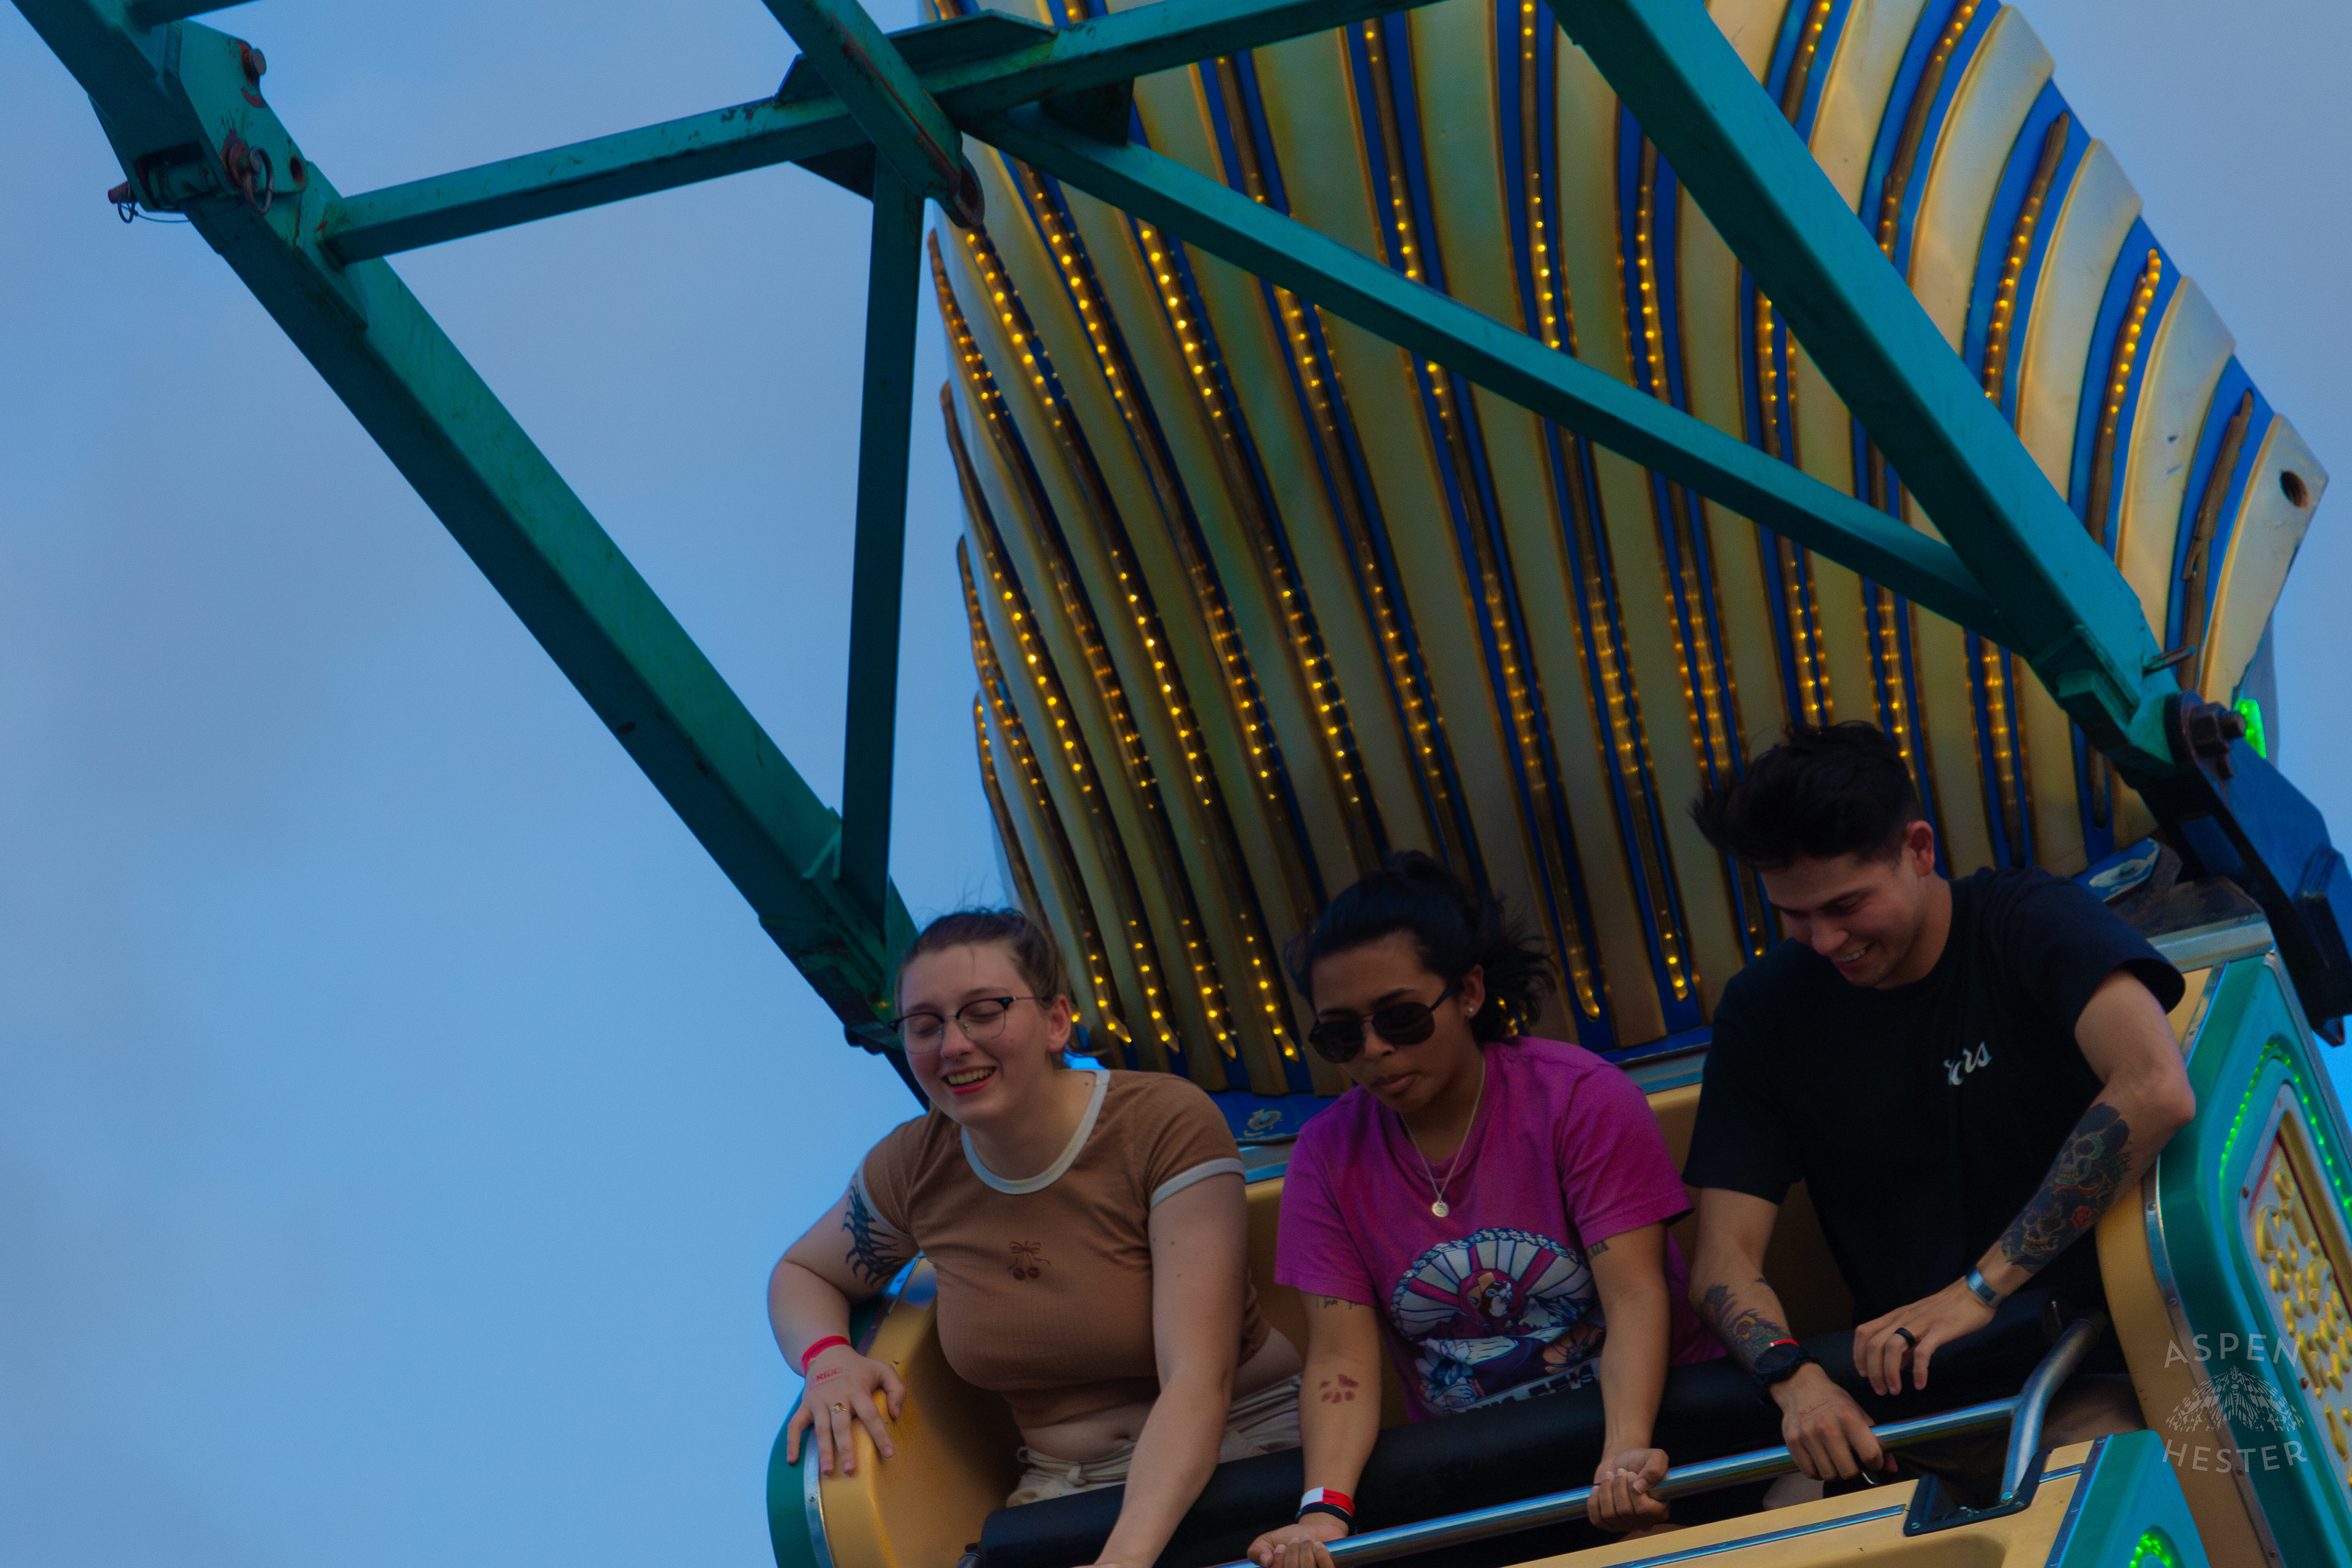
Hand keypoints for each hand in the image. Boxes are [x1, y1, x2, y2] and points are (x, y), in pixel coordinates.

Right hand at [784, 1343, 905, 1475]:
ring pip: (821, 1429)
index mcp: (857, 1389)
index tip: (889, 1453)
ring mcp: (818, 1401)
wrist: (828, 1354)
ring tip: (828, 1472)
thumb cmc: (860, 1369)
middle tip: (851, 1470)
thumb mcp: (883, 1370)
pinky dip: (791, 1442)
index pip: (871, 1414)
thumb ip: (896, 1390)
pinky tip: (792, 1460)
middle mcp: (837, 1396)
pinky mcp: (805, 1405)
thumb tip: (895, 1415)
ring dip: (824, 1451)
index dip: (880, 1434)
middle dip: (846, 1448)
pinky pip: (795, 1424)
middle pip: (841, 1425)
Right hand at [1246, 1513, 1348, 1567]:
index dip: (1278, 1561)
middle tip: (1295, 1540)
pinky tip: (1318, 1544)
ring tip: (1306, 1539)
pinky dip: (1321, 1555)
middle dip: (1292, 1552)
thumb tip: (1267, 1561)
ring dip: (1305, 1551)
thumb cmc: (1289, 1538)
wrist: (1316, 1529)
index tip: (1281, 1546)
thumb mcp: (1268, 1541)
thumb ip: (1258, 1550)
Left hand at [1587, 1447, 1668, 1532]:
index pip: (1643, 1509)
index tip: (1630, 1473)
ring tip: (1609, 1477)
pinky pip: (1597, 1520)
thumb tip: (1639, 1487)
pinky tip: (1598, 1489)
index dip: (1632, 1490)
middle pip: (1624, 1511)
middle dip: (1618, 1486)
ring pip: (1609, 1515)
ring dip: (1606, 1490)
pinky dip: (1594, 1502)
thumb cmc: (1640, 1461)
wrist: (1620, 1463)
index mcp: (1660, 1511)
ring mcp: (1626, 1526)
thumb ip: (1655, 1469)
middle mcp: (1644, 1523)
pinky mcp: (1609, 1524)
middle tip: (1619, 1472)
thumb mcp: (1655, 1457)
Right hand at [1773, 1365, 1889, 1481]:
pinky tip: (1820, 1461)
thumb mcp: (1857, 1412)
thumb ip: (1875, 1440)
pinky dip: (1817, 1472)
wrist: (1799, 1386)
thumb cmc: (1833, 1401)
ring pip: (1829, 1475)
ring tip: (1835, 1462)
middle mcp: (1827, 1427)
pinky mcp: (1792, 1441)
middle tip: (1852, 1464)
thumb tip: (1891, 1468)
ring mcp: (1807, 1435)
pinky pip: (1810, 1472)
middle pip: (1848, 1471)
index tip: (1873, 1463)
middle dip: (1854, 1471)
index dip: (1876, 1464)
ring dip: (1835, 1473)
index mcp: (1848, 1417)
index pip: (1870, 1454)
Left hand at [1852, 1279, 1996, 1396]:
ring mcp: (1920, 1323)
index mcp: (1896, 1316)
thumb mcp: (1918, 1324)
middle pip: (1874, 1344)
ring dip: (1889, 1372)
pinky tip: (1919, 1384)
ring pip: (1892, 1347)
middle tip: (1880, 1390)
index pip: (1864, 1332)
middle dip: (1873, 1371)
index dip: (1858, 1354)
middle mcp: (1903, 1318)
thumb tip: (1895, 1366)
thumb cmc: (1947, 1310)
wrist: (1973, 1293)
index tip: (1864, 1374)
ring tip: (1895, 1390)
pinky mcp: (1940, 1330)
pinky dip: (1918, 1371)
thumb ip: (1906, 1344)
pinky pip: (1923, 1352)